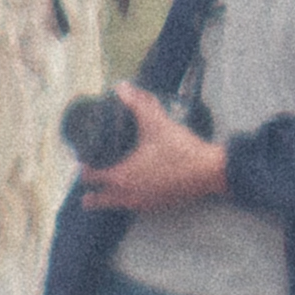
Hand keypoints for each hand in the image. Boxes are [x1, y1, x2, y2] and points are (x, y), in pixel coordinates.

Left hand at [77, 83, 223, 210]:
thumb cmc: (181, 149)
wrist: (211, 172)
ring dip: (110, 196)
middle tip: (90, 180)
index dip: (84, 168)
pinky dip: (129, 199)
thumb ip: (139, 104)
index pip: (91, 177)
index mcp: (122, 177)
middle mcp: (128, 195)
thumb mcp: (157, 124)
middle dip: (91, 192)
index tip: (83, 159)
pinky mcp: (159, 207)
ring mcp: (144, 204)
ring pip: (116, 205)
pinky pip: (135, 207)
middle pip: (98, 200)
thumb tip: (122, 88)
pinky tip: (135, 188)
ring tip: (110, 184)